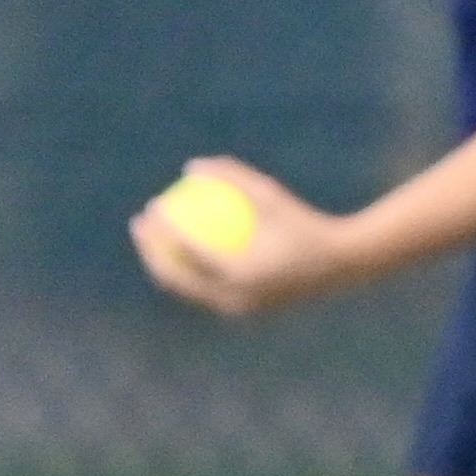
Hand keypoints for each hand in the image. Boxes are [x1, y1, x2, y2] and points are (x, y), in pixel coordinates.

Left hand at [128, 154, 357, 317]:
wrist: (336, 265)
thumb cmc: (302, 223)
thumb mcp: (270, 193)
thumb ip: (232, 177)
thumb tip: (191, 166)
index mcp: (240, 275)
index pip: (190, 253)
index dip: (164, 231)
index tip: (152, 208)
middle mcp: (233, 299)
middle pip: (178, 279)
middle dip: (150, 253)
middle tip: (139, 224)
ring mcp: (235, 309)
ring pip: (187, 289)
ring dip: (162, 264)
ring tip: (150, 237)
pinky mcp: (238, 309)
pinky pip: (203, 288)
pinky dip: (187, 268)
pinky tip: (177, 244)